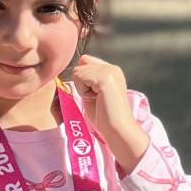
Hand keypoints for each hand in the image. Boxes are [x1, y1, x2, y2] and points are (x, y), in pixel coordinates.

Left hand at [68, 55, 149, 175]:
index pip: (85, 60)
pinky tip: (96, 100)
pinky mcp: (105, 77)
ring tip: (96, 100)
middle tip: (94, 97)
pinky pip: (79, 77)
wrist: (118, 130)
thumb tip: (72, 73)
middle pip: (81, 62)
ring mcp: (109, 71)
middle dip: (81, 81)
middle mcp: (112, 68)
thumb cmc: (104, 118)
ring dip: (81, 88)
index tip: (94, 95)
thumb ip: (86, 81)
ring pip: (78, 70)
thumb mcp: (93, 94)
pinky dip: (82, 91)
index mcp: (111, 71)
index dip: (82, 77)